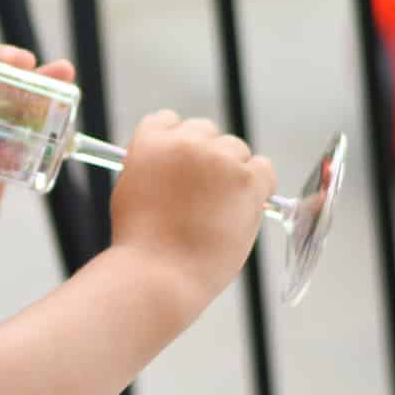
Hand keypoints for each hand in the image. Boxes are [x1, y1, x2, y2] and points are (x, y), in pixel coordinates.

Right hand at [108, 109, 275, 308]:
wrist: (159, 274)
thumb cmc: (142, 242)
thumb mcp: (130, 189)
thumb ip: (152, 164)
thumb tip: (172, 161)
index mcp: (150, 141)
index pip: (167, 120)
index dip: (174, 144)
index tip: (179, 166)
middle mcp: (185, 142)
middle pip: (204, 130)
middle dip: (204, 156)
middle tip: (201, 191)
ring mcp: (219, 160)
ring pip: (236, 148)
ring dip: (232, 171)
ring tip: (219, 207)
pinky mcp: (248, 180)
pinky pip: (263, 168)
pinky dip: (258, 185)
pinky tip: (241, 208)